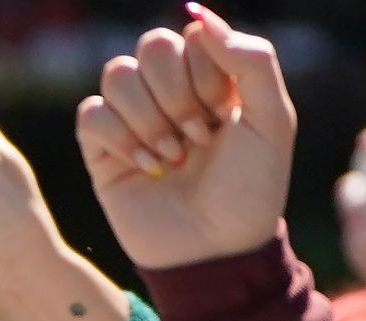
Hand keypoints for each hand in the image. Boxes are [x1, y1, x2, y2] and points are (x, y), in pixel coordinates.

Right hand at [78, 6, 298, 275]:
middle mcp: (170, 91)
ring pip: (117, 73)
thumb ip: (254, 60)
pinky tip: (145, 168)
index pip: (192, 36)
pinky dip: (119, 137)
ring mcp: (133, 119)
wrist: (215, 252)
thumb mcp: (274, 121)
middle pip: (151, 46)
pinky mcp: (102, 151)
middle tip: (198, 137)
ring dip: (148, 118)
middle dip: (177, 94)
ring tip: (172, 157)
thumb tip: (199, 19)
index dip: (206, 73)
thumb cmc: (249, 190)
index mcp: (212, 77)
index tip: (225, 116)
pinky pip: (91, 113)